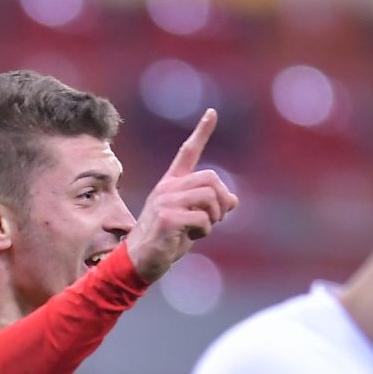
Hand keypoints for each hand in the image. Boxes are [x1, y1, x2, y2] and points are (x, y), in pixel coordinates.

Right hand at [126, 109, 237, 282]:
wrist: (139, 260)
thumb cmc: (166, 241)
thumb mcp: (192, 220)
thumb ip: (210, 207)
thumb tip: (233, 200)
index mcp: (171, 184)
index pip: (188, 152)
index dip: (202, 132)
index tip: (212, 113)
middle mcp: (167, 188)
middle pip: (211, 178)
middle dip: (221, 200)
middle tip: (217, 217)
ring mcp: (165, 201)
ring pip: (209, 197)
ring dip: (214, 217)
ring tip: (201, 229)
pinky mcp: (166, 218)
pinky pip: (202, 219)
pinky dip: (204, 231)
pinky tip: (190, 237)